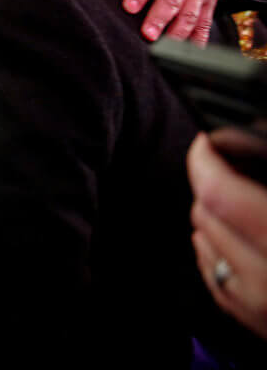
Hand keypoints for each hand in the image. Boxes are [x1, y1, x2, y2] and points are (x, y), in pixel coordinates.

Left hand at [103, 0, 232, 43]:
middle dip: (159, 18)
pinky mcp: (210, 5)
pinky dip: (198, 40)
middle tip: (146, 34)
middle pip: (171, 0)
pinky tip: (189, 52)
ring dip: (177, 32)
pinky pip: (205, 24)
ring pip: (189, 14)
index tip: (128, 8)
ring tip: (164, 47)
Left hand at [188, 131, 266, 340]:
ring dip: (214, 217)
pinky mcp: (248, 317)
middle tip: (236, 173)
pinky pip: (210, 268)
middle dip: (212, 186)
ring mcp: (254, 304)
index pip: (220, 195)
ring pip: (201, 238)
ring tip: (248, 208)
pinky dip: (218, 247)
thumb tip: (251, 137)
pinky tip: (247, 240)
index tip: (208, 144)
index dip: (205, 161)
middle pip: (206, 213)